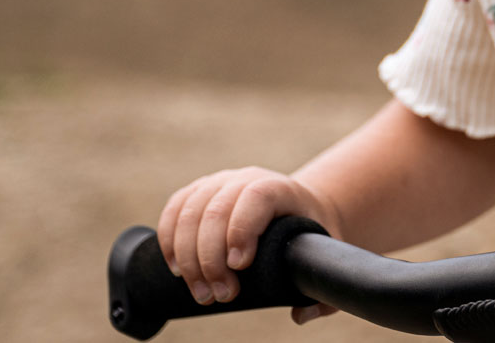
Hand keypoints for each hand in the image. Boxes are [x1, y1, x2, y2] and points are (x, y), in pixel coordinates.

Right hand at [156, 166, 341, 324]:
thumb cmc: (309, 236)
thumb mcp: (325, 258)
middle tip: (221, 296)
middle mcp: (247, 179)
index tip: (239, 266)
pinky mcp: (198, 192)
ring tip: (201, 294)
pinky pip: (174, 210)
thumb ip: (324, 293)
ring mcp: (219, 183)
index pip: (257, 196)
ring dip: (188, 258)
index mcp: (281, 188)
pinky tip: (177, 271)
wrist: (296, 209)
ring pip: (190, 212)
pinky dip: (169, 241)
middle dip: (211, 259)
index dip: (243, 229)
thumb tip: (300, 315)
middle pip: (216, 210)